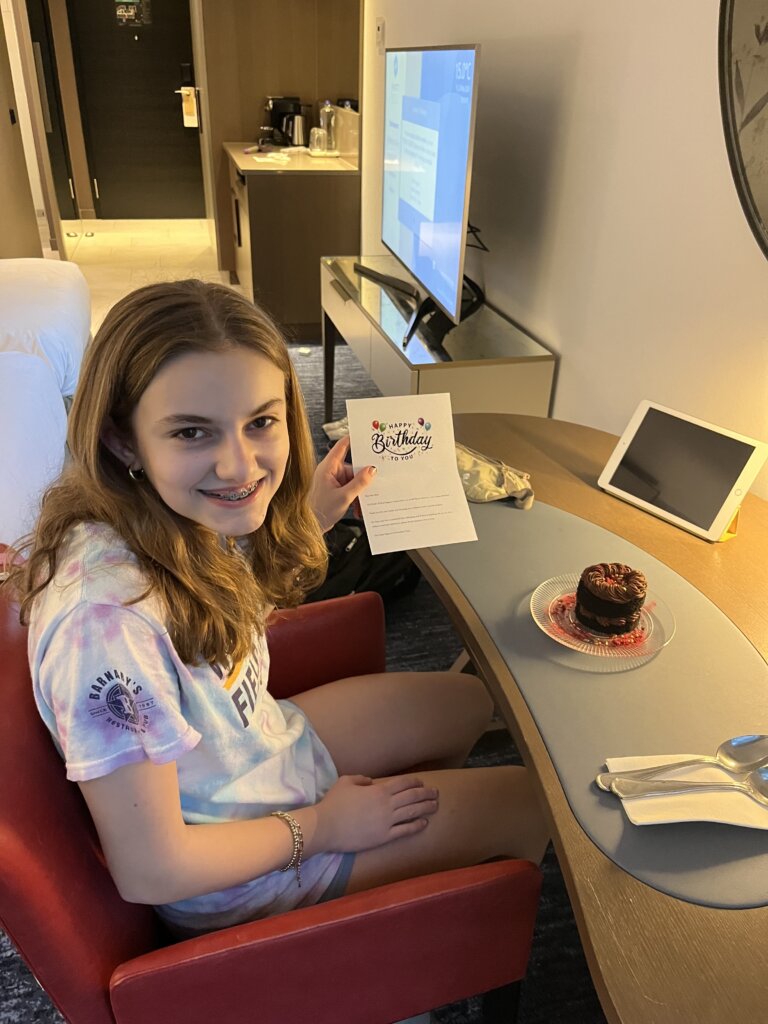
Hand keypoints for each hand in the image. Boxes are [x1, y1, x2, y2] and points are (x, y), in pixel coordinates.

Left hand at [310, 436, 376, 531]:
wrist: (311, 527)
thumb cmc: (320, 511)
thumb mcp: (344, 497)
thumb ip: (359, 483)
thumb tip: (372, 470)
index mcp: (329, 467)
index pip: (342, 446)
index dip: (354, 439)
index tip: (367, 436)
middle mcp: (331, 471)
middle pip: (353, 467)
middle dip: (363, 479)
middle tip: (374, 484)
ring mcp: (333, 481)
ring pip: (354, 480)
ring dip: (360, 492)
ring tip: (362, 504)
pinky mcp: (336, 491)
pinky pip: (350, 489)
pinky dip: (356, 498)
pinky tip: (358, 509)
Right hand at [315, 774, 438, 851]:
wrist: (326, 826)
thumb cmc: (334, 803)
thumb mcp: (345, 782)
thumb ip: (360, 779)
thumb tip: (371, 781)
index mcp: (379, 790)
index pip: (403, 783)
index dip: (415, 781)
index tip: (422, 782)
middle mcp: (387, 804)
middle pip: (412, 796)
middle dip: (426, 793)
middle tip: (436, 793)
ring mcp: (387, 822)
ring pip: (412, 813)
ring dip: (426, 808)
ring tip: (435, 805)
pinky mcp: (384, 837)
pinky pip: (405, 831)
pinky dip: (416, 826)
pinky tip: (424, 823)